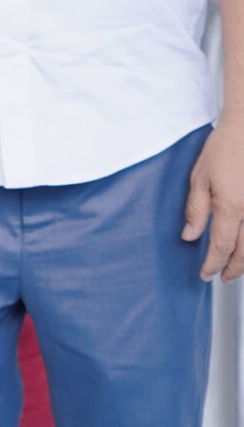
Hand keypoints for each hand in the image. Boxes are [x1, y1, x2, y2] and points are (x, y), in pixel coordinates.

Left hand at [183, 123, 243, 281]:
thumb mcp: (199, 178)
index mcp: (231, 207)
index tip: (206, 274)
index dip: (213, 264)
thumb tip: (190, 236)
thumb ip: (196, 210)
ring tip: (237, 268)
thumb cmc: (224, 149)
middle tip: (224, 277)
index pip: (221, 246)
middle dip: (234, 268)